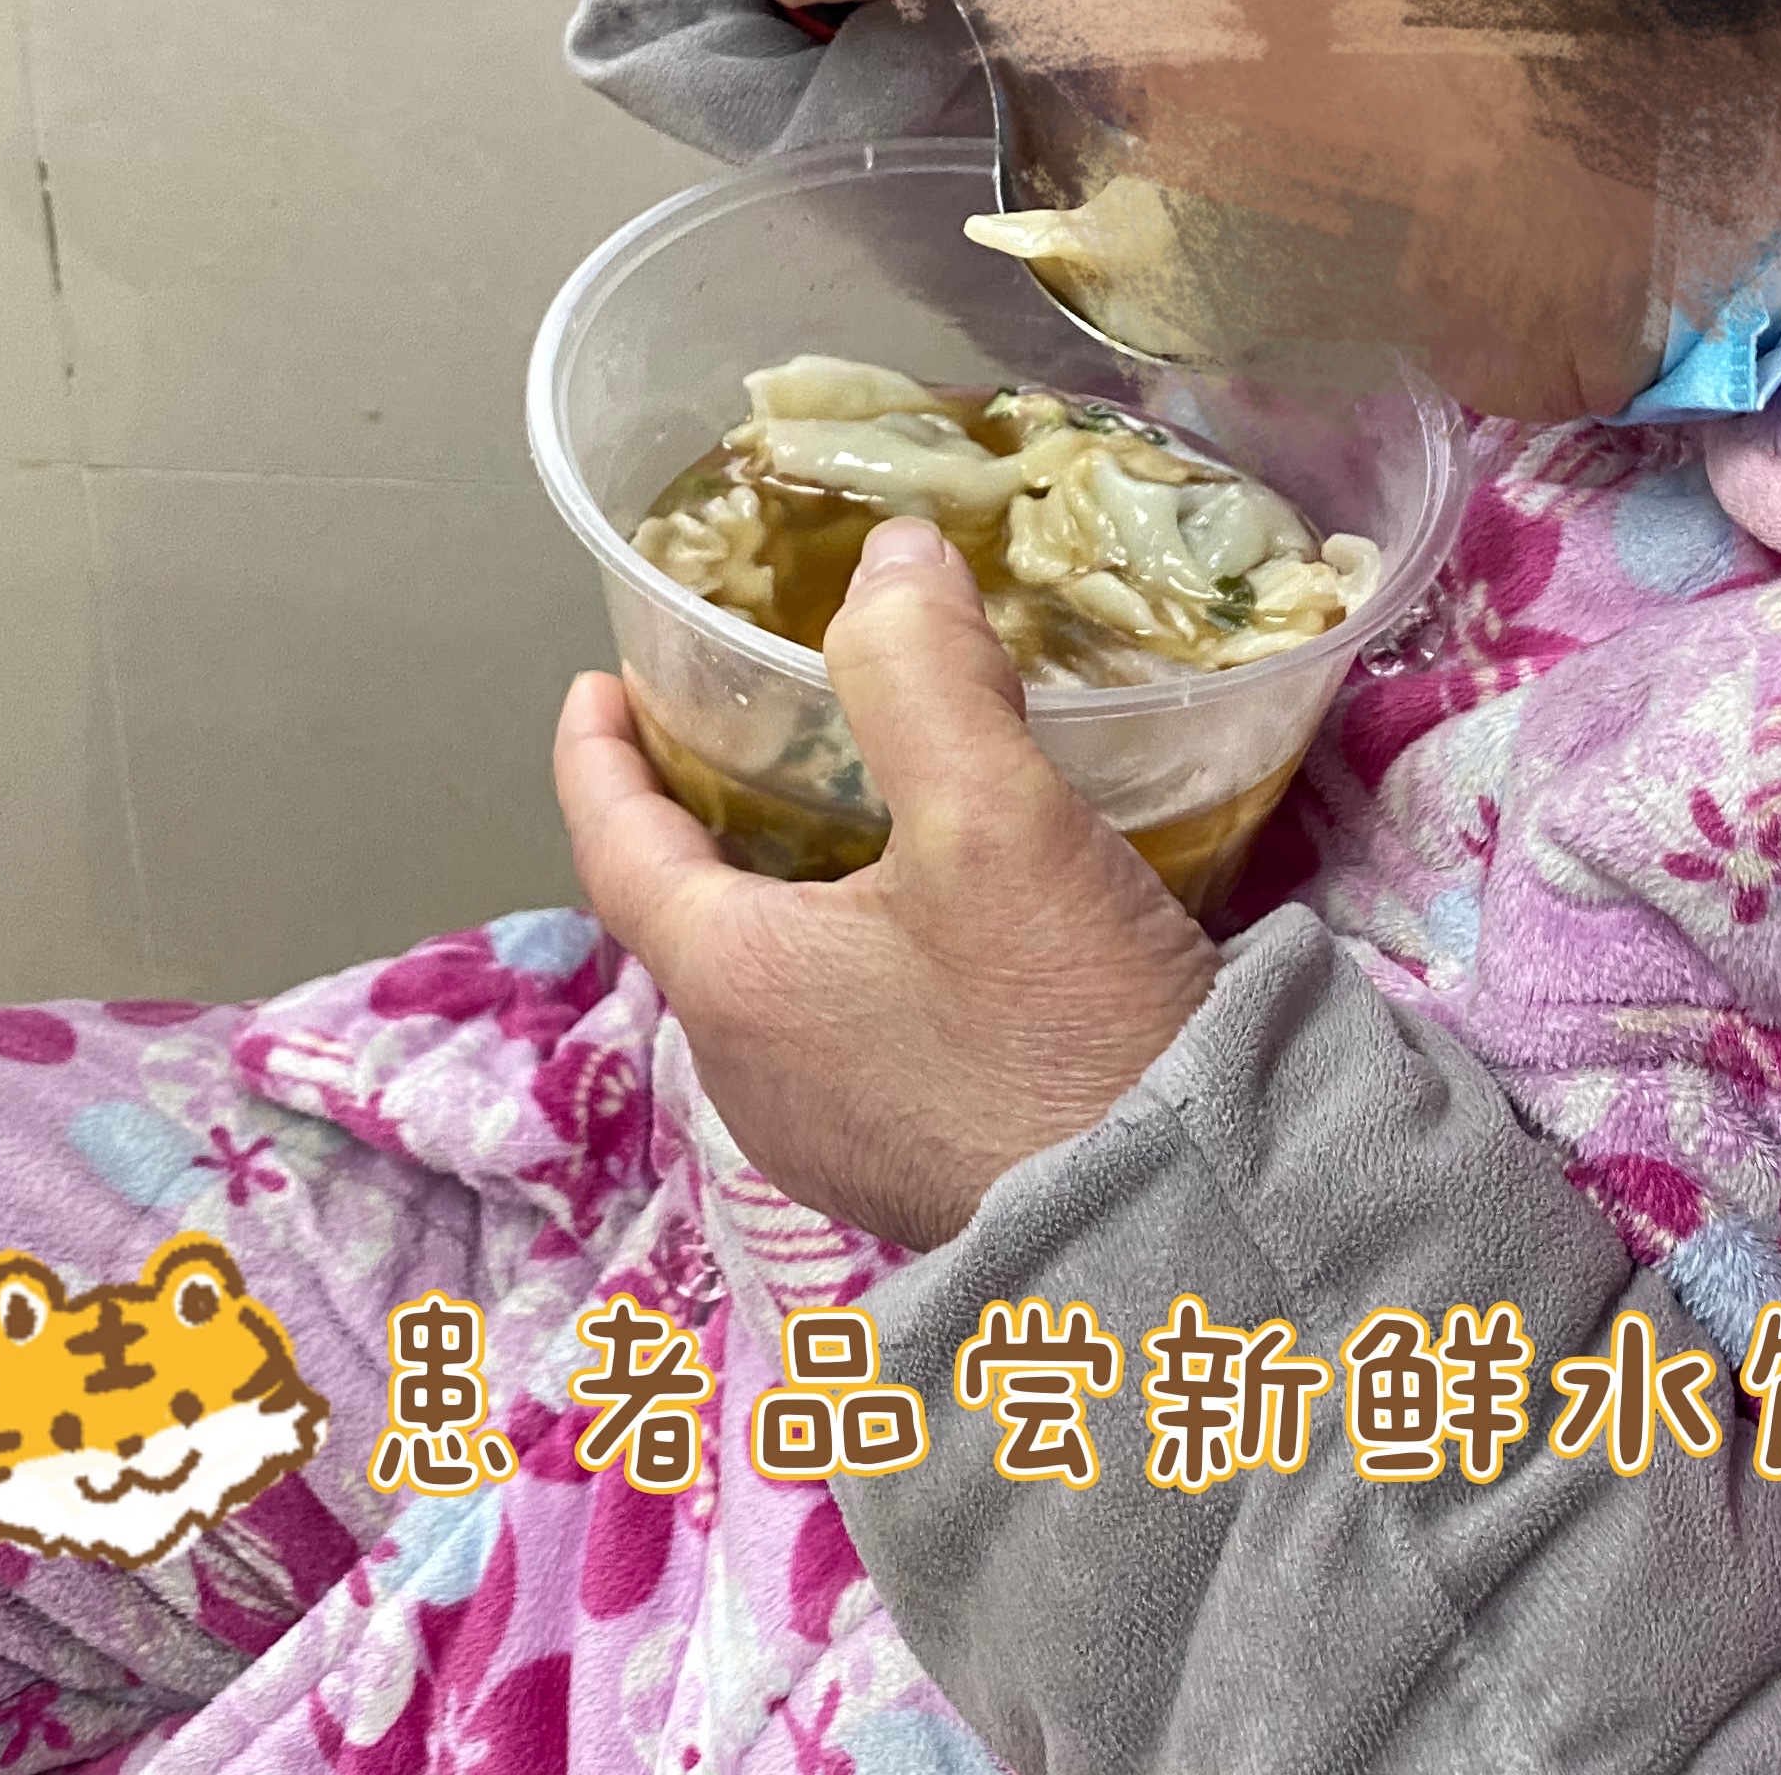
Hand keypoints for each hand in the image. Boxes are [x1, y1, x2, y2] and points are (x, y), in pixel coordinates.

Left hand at [554, 520, 1220, 1249]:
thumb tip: (889, 556)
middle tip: (751, 729)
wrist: (1184, 1225)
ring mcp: (827, 1138)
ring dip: (786, 891)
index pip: (615, 850)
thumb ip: (923, 672)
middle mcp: (751, 1076)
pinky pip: (841, 1036)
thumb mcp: (994, 821)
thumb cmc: (1066, 1028)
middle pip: (692, 917)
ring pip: (770, 981)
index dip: (597, 757)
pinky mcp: (907, 1170)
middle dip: (702, 817)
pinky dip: (851, 955)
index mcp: (733, 984)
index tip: (599, 688)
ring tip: (854, 811)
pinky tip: (939, 928)